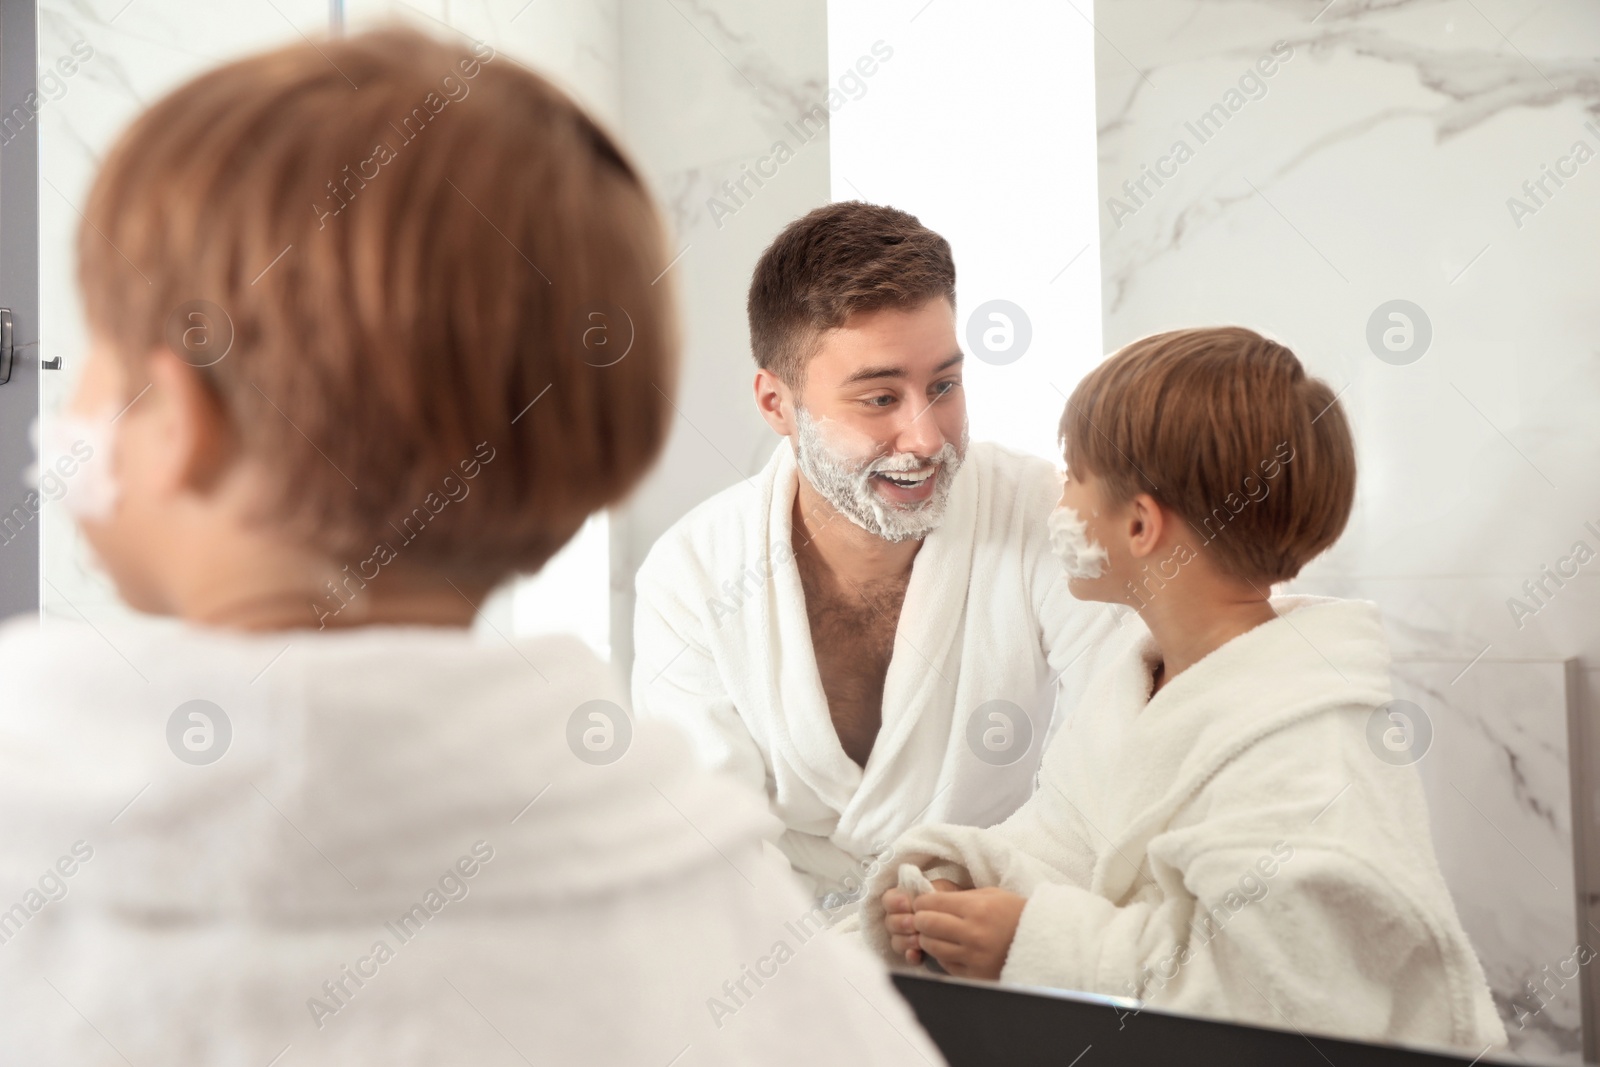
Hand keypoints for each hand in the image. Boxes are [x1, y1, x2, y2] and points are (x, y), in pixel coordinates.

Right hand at [881, 879, 962, 964]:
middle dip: (900, 923)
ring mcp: (907, 936)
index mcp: (905, 899)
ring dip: (905, 940)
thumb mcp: (943, 890)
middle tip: (913, 923)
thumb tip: (915, 900)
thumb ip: (928, 893)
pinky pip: (908, 956)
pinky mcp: (916, 952)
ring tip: (918, 940)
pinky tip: (917, 955)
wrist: (966, 918)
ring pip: (895, 941)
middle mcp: (902, 918)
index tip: (906, 904)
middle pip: (889, 922)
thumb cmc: (954, 900)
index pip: (887, 901)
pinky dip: (911, 956)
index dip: (894, 903)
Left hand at [909, 887, 1026, 979]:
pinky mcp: (975, 975)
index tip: (921, 902)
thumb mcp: (990, 895)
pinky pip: (945, 964)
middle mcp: (973, 934)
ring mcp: (973, 957)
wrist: (1041, 941)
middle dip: (920, 919)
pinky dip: (942, 955)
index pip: (931, 903)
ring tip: (934, 933)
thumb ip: (959, 897)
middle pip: (927, 925)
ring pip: (932, 946)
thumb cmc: (1014, 913)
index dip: (921, 902)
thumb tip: (929, 898)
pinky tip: (950, 947)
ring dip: (927, 938)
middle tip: (923, 917)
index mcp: (977, 909)